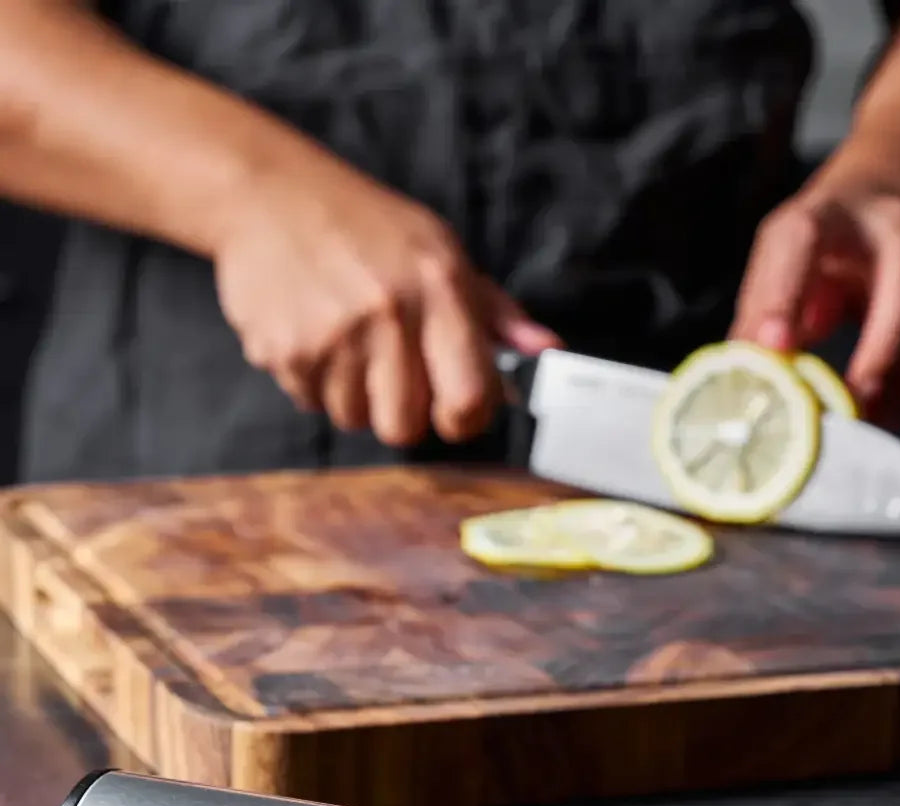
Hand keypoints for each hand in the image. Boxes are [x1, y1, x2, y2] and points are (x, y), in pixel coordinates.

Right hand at [214, 155, 560, 446]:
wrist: (265, 194)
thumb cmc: (365, 225)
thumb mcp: (439, 250)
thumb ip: (493, 311)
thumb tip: (545, 350)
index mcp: (438, 287)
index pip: (469, 399)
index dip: (464, 417)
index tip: (454, 406)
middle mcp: (388, 313)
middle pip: (406, 427)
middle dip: (404, 412)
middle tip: (393, 371)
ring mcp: (331, 335)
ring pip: (356, 420)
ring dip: (356, 396)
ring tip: (349, 343)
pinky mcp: (283, 351)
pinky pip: (312, 403)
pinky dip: (316, 382)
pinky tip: (315, 335)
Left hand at [729, 162, 899, 426]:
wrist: (884, 204)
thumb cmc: (820, 243)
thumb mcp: (779, 262)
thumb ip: (759, 311)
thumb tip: (738, 374)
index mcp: (825, 215)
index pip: (800, 244)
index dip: (784, 298)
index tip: (772, 348)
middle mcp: (891, 232)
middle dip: (877, 351)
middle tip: (844, 407)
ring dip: (893, 389)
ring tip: (853, 428)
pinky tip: (873, 421)